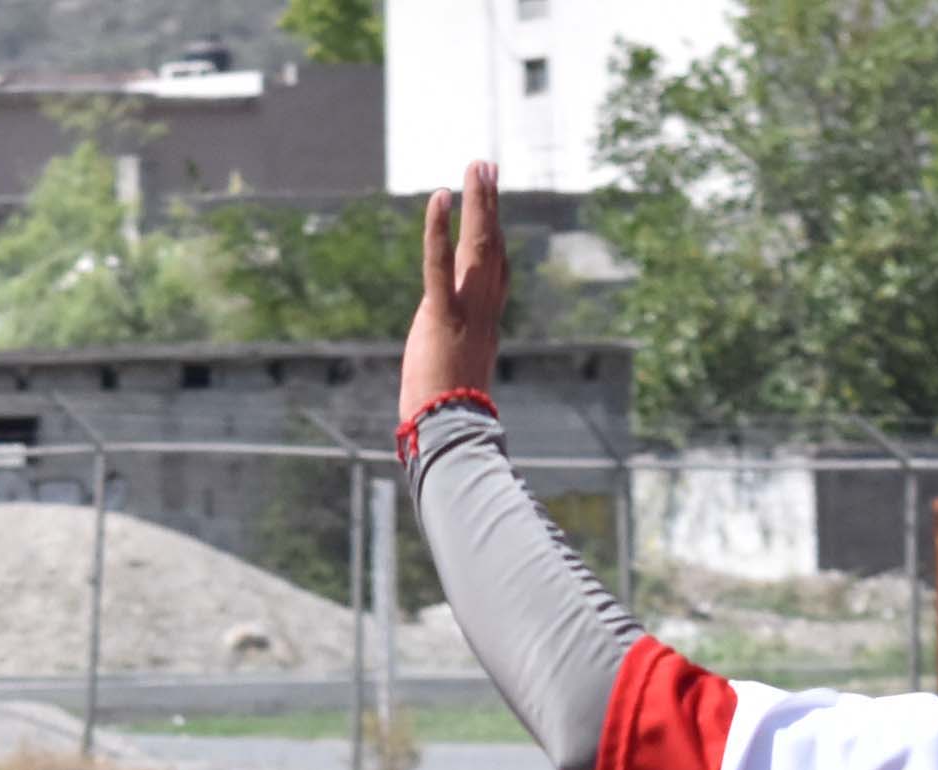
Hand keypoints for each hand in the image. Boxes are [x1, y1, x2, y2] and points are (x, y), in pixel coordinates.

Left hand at [403, 160, 509, 427]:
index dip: (497, 237)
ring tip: (476, 168)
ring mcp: (466, 311)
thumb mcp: (455, 379)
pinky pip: (440, 264)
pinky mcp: (440, 316)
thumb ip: (455, 360)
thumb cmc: (448, 418)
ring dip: (477, 203)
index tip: (493, 210)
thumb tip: (449, 369)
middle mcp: (484, 311)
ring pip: (477, 246)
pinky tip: (440, 197)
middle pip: (494, 248)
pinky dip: (439, 228)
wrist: (450, 434)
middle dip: (490, 205)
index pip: (497, 273)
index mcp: (486, 325)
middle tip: (487, 168)